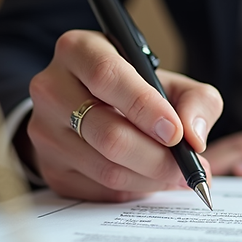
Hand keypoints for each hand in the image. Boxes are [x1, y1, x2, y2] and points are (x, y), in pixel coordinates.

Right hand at [24, 30, 222, 201]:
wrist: (92, 110)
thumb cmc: (137, 92)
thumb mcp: (172, 84)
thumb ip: (197, 101)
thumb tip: (194, 137)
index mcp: (79, 51)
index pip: (106, 76)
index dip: (144, 107)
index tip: (175, 133)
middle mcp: (51, 88)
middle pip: (107, 133)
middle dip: (157, 157)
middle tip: (186, 167)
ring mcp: (44, 131)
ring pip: (106, 168)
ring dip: (151, 178)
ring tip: (175, 174)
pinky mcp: (50, 168)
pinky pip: (100, 190)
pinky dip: (135, 190)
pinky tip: (150, 179)